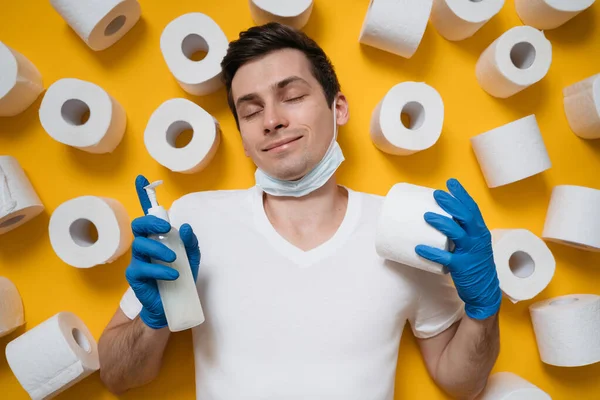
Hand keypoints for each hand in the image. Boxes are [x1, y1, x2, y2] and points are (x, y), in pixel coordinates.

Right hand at [125, 175, 200, 328]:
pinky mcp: (135, 277)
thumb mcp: (191, 259)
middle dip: (150, 222)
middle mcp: (145, 246)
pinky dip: (160, 269)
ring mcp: (138, 260)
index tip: (141, 179)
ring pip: (140, 245)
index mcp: (157, 238)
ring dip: (159, 249)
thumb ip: (190, 243)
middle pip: (138, 225)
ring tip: (174, 259)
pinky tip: (173, 274)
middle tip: (165, 228)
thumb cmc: (179, 278)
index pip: (148, 215)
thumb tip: (184, 228)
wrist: (171, 306)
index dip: (143, 196)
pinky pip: (142, 268)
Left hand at [415, 178, 501, 319]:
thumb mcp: (472, 245)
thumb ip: (459, 232)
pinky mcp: (462, 267)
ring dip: (442, 223)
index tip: (451, 182)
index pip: (472, 208)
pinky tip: (419, 248)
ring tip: (427, 216)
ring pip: (457, 234)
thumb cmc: (474, 265)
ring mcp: (471, 253)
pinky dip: (431, 253)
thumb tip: (434, 218)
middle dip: (451, 203)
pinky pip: (445, 259)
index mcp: (480, 232)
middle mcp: (478, 240)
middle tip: (437, 194)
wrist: (484, 292)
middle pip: (466, 216)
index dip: (462, 194)